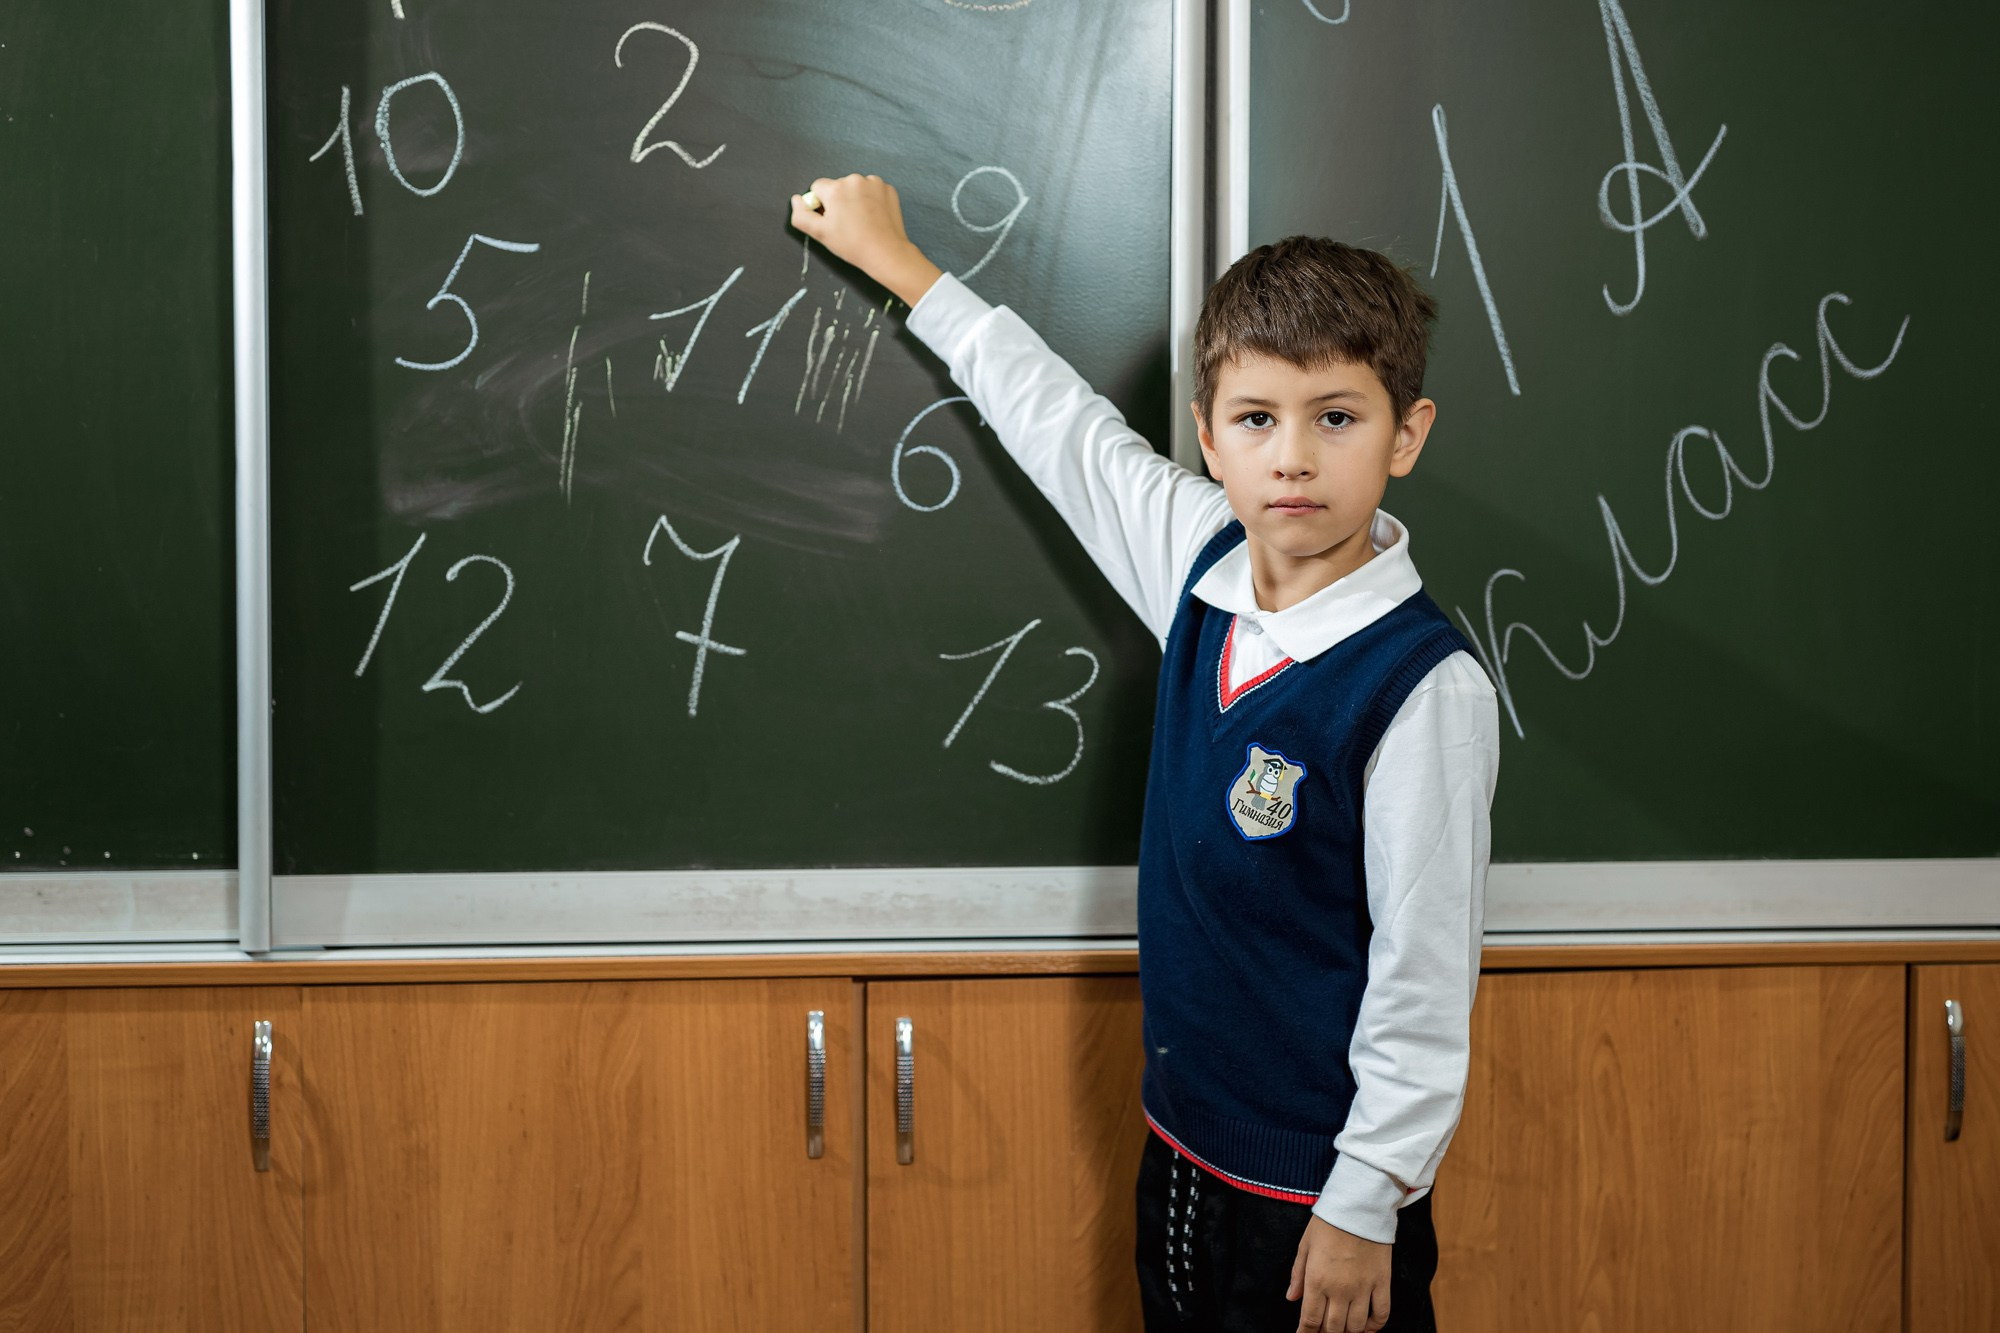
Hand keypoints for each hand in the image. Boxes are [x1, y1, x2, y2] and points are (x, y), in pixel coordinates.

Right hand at [788, 173, 943, 307]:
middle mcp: (854, 180)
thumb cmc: (853, 245)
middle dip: (839, 201)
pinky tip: (873, 216)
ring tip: (861, 221)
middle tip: (847, 223)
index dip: (821, 204)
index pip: (817, 187)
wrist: (886, 252)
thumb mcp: (820, 234)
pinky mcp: (888, 188)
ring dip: (855, 199)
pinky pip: (872, 190)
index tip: (830, 219)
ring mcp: (873, 183)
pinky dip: (871, 200)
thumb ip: (802, 215)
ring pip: (855, 187)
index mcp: (835, 189)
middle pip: (837, 186)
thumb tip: (797, 200)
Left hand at [1287, 1213, 1391, 1331]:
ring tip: (1342, 1329)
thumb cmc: (1328, 1223)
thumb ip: (1298, 1275)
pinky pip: (1382, 1314)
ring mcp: (1363, 1288)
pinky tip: (1366, 1327)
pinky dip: (1375, 1326)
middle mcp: (1340, 1290)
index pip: (1310, 1321)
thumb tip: (1291, 1298)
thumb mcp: (1305, 1246)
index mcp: (1317, 1280)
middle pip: (1333, 1328)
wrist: (1359, 1206)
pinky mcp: (1383, 1282)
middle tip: (1322, 1331)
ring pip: (1356, 1327)